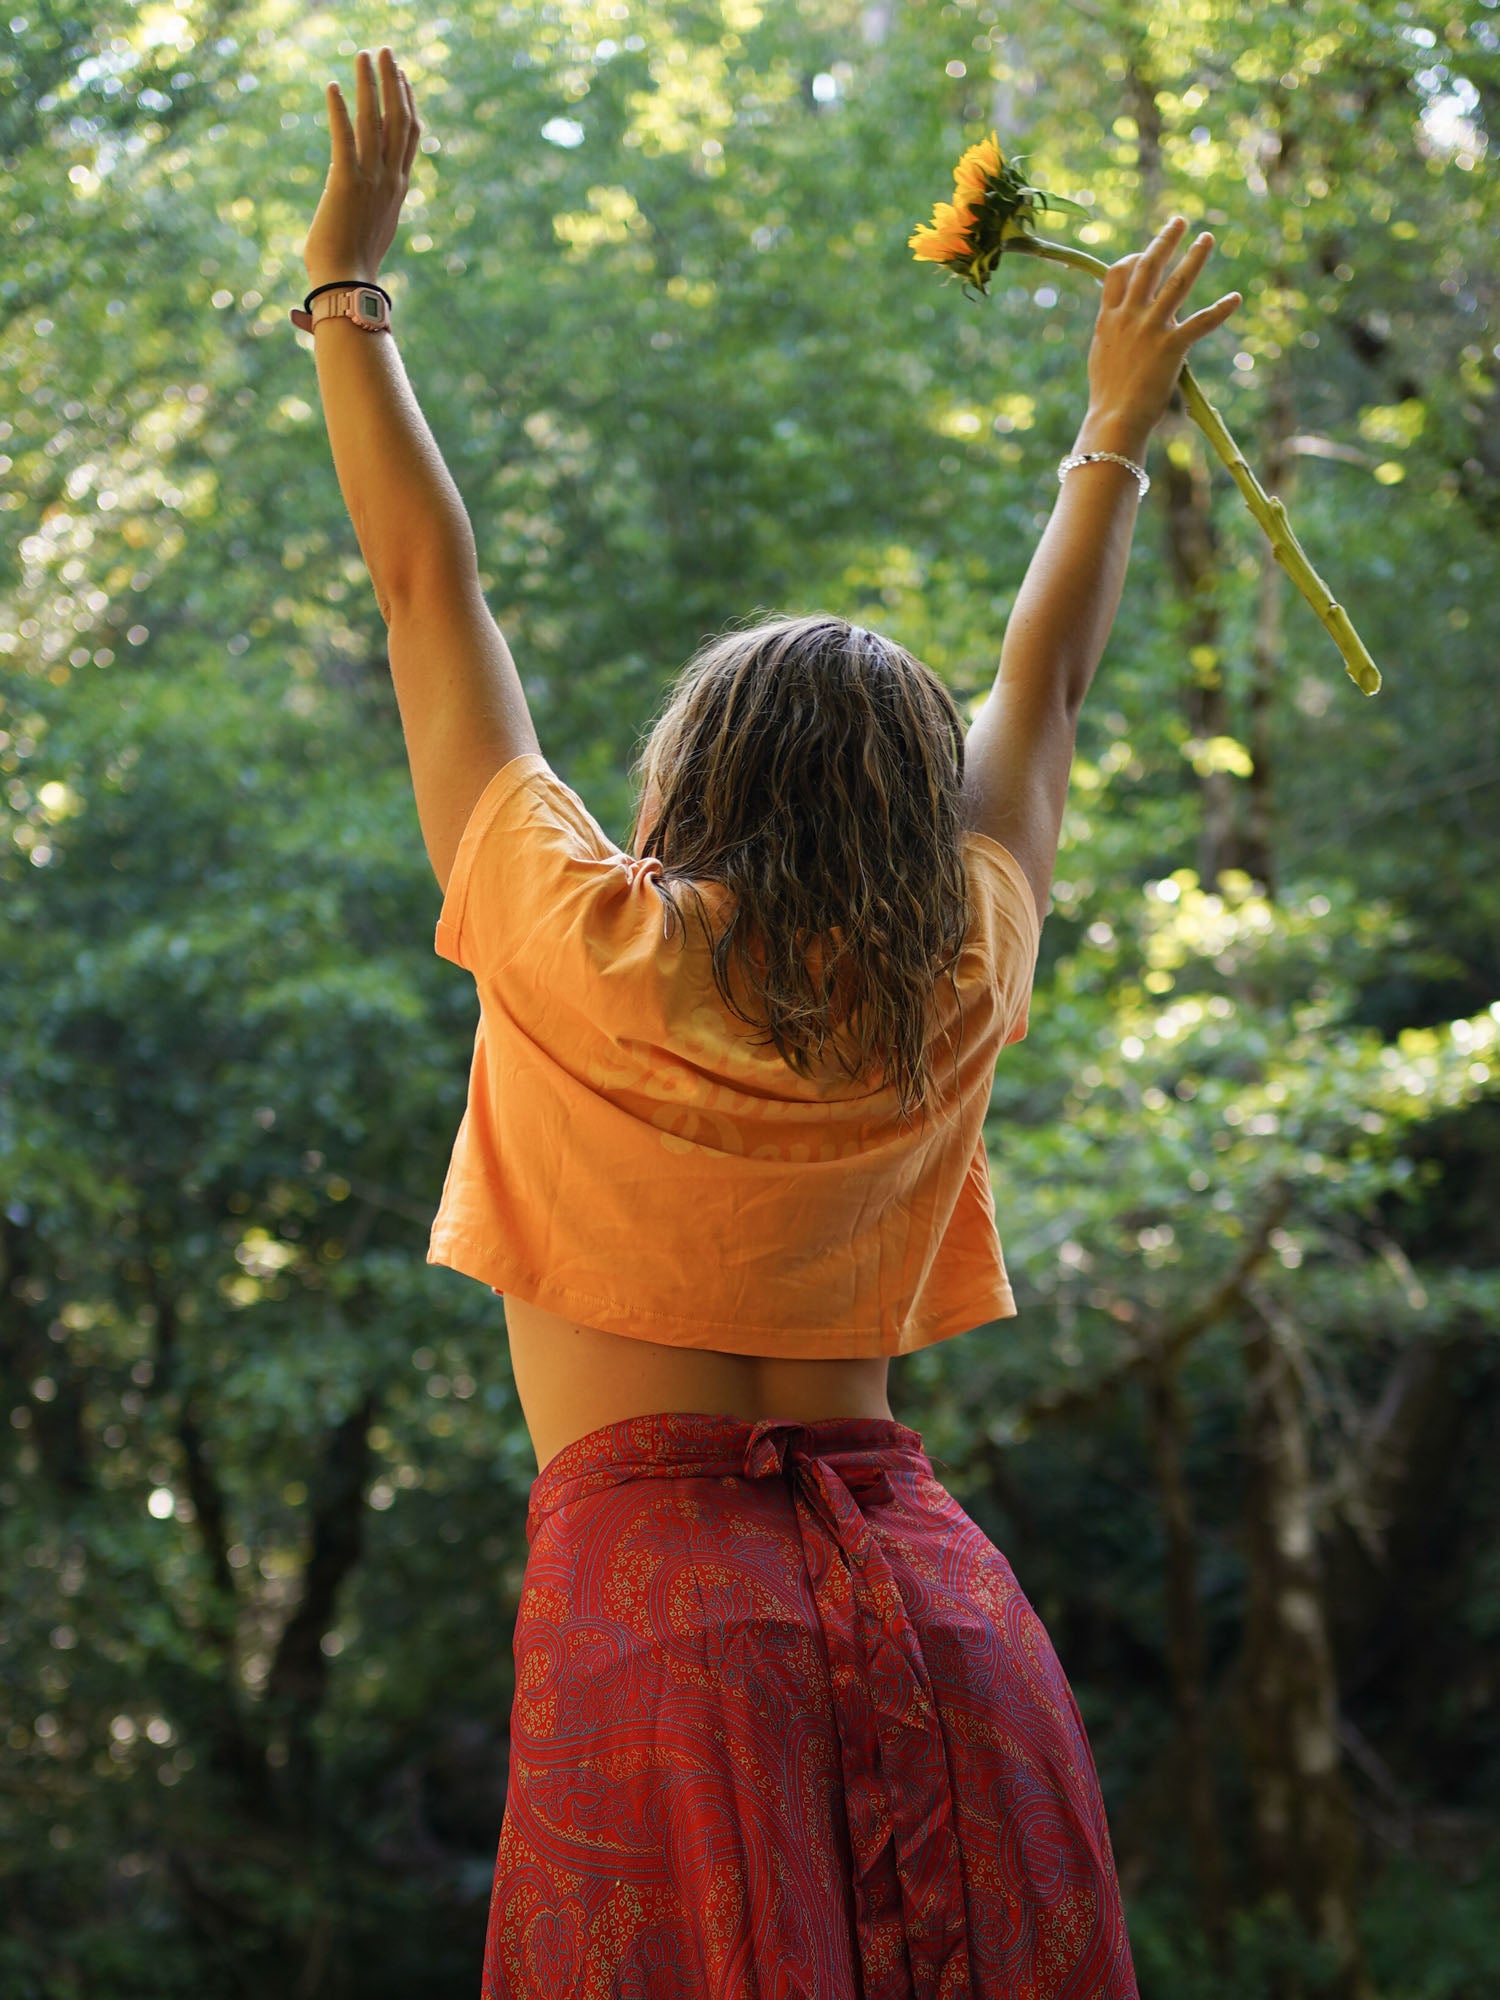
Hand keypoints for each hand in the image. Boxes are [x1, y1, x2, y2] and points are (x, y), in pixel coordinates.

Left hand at [301, 47, 421, 288]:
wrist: (347, 284)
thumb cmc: (351, 267)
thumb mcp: (368, 231)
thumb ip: (367, 209)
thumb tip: (356, 197)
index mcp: (397, 190)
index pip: (409, 137)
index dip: (408, 103)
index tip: (403, 77)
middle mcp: (390, 181)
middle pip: (399, 120)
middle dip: (394, 82)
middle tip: (386, 52)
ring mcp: (371, 181)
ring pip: (376, 121)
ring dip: (370, 85)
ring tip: (364, 56)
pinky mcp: (345, 183)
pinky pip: (344, 138)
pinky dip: (339, 110)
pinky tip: (333, 87)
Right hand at [1082, 216, 1241, 447]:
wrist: (1113, 420)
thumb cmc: (1108, 399)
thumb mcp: (1101, 358)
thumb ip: (1112, 335)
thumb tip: (1118, 330)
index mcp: (1109, 320)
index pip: (1117, 274)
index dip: (1131, 257)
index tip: (1143, 252)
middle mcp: (1129, 317)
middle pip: (1147, 266)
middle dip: (1165, 239)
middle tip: (1180, 220)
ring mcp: (1150, 330)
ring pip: (1176, 283)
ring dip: (1194, 257)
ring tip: (1207, 238)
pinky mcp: (1171, 347)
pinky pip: (1201, 323)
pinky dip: (1220, 310)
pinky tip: (1235, 298)